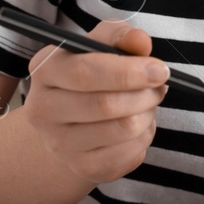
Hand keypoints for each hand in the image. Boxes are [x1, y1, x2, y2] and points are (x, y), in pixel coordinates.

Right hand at [21, 20, 169, 184]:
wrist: (70, 121)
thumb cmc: (90, 74)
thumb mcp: (98, 44)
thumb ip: (119, 36)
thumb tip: (140, 41)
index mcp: (45, 70)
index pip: (85, 72)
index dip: (128, 71)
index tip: (159, 69)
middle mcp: (43, 109)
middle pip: (105, 105)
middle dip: (144, 93)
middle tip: (160, 85)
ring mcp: (59, 143)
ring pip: (122, 129)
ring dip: (148, 113)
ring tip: (148, 103)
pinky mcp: (82, 167)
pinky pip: (129, 153)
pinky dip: (145, 136)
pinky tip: (138, 125)